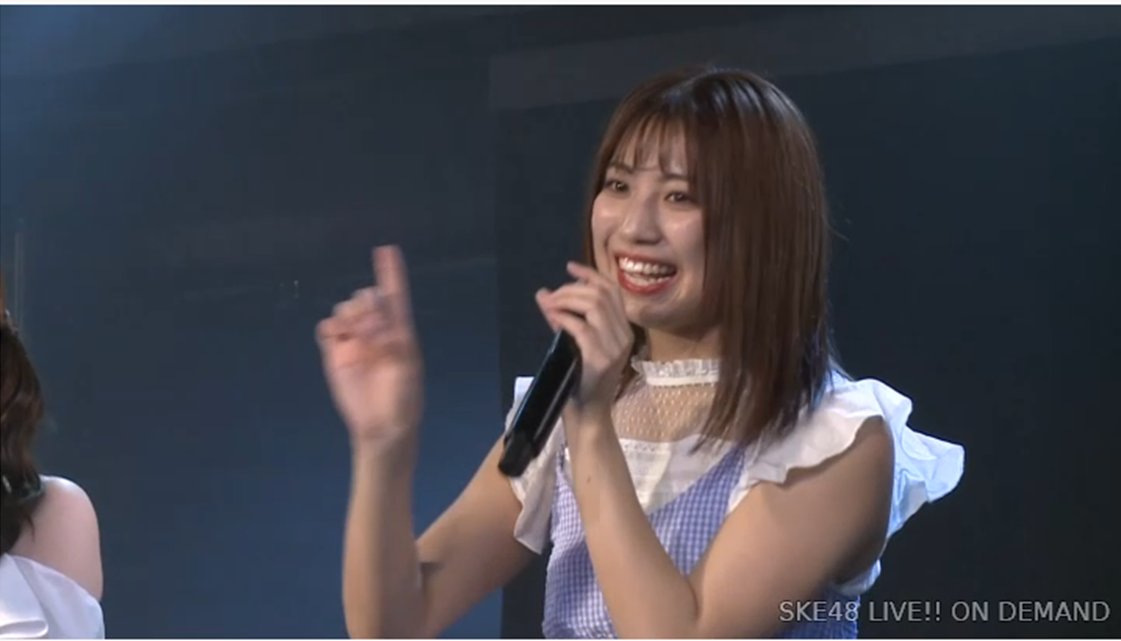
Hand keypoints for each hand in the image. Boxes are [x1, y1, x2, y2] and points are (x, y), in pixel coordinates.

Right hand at [317, 246, 422, 446]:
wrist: (381, 425)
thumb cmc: (403, 397)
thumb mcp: (406, 367)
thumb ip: (392, 339)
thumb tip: (374, 320)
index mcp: (400, 330)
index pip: (396, 295)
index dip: (391, 272)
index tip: (387, 249)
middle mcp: (376, 330)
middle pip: (365, 297)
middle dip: (367, 304)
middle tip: (372, 330)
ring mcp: (354, 340)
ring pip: (344, 310)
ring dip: (350, 316)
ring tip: (358, 338)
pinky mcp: (335, 354)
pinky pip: (326, 329)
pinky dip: (329, 327)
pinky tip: (336, 336)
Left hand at [535, 262, 632, 421]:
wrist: (588, 414)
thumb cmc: (581, 381)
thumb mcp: (574, 344)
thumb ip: (563, 318)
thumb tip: (544, 294)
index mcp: (623, 330)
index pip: (612, 291)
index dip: (591, 274)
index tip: (569, 267)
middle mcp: (624, 335)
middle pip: (601, 294)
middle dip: (572, 288)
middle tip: (551, 295)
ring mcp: (615, 347)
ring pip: (594, 306)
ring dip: (567, 299)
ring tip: (549, 304)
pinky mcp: (600, 359)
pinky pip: (581, 327)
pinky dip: (564, 318)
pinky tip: (552, 318)